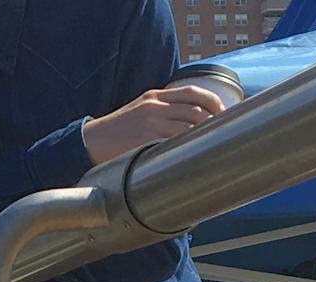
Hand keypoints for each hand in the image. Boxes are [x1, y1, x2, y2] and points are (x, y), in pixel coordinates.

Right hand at [82, 85, 225, 164]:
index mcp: (155, 96)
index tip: (223, 114)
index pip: (193, 92)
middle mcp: (154, 105)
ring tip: (212, 145)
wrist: (91, 142)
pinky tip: (195, 154)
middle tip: (223, 134)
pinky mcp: (146, 138)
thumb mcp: (141, 111)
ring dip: (205, 135)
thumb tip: (193, 122)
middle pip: (196, 109)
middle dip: (214, 122)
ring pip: (189, 125)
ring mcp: (150, 121)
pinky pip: (176, 141)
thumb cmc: (119, 132)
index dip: (213, 102)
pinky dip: (189, 146)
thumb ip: (163, 111)